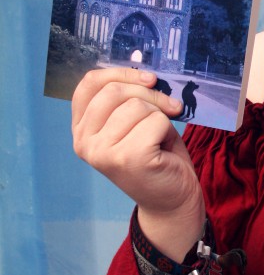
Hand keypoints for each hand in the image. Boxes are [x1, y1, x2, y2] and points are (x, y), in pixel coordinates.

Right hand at [72, 67, 204, 253]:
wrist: (172, 201)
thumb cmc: (156, 158)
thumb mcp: (134, 123)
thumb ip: (127, 100)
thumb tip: (144, 74)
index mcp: (81, 130)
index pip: (89, 84)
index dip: (122, 73)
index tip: (149, 79)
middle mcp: (84, 142)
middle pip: (114, 91)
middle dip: (149, 93)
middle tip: (170, 107)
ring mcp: (102, 152)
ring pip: (136, 106)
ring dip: (159, 115)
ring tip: (160, 137)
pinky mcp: (127, 158)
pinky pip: (155, 120)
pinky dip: (167, 129)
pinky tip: (164, 148)